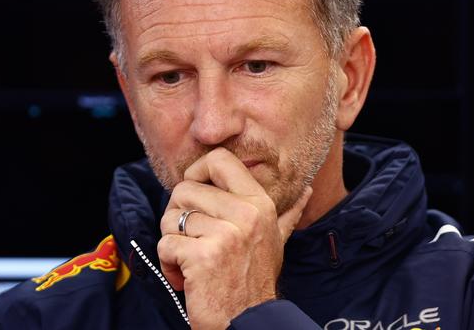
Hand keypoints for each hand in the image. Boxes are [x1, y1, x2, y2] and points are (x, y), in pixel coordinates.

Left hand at [157, 147, 310, 329]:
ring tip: (192, 260)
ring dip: (173, 243)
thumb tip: (307, 190)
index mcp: (260, 203)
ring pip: (171, 218)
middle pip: (184, 189)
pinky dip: (169, 263)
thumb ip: (288, 213)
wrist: (248, 322)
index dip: (197, 172)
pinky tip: (186, 276)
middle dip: (178, 216)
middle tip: (192, 239)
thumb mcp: (276, 241)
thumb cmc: (255, 280)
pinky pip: (166, 244)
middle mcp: (246, 214)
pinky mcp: (203, 256)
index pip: (219, 159)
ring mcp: (225, 235)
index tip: (195, 194)